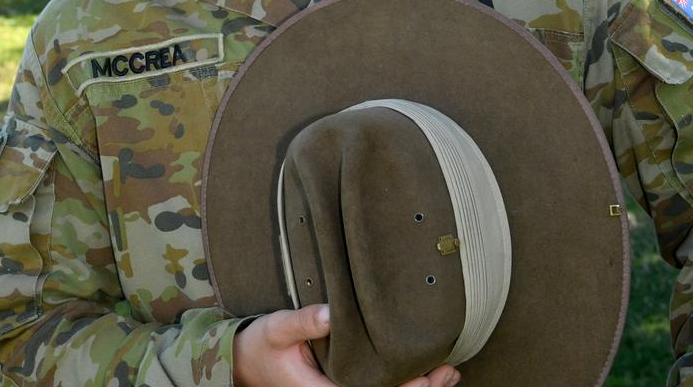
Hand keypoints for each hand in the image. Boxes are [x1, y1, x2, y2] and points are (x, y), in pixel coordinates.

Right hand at [232, 302, 461, 386]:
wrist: (243, 363)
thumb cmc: (260, 346)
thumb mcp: (277, 329)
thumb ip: (302, 322)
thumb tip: (329, 313)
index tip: (426, 377)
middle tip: (448, 372)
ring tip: (449, 374)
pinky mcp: (341, 385)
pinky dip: (403, 382)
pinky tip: (428, 375)